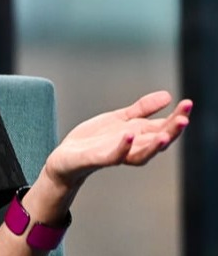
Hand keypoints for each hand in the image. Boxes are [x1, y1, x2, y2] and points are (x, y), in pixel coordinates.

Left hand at [44, 90, 191, 191]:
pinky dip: (122, 147)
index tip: (188, 104)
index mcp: (138, 136)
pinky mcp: (97, 159)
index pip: (162, 128)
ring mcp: (115, 154)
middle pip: (156, 142)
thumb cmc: (95, 140)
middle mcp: (131, 148)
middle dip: (171, 132)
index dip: (176, 118)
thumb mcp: (120, 119)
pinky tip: (129, 135)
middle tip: (184, 119)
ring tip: (164, 135)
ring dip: (153, 146)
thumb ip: (142, 109)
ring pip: (140, 154)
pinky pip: (113, 156)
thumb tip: (168, 96)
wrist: (67, 158)